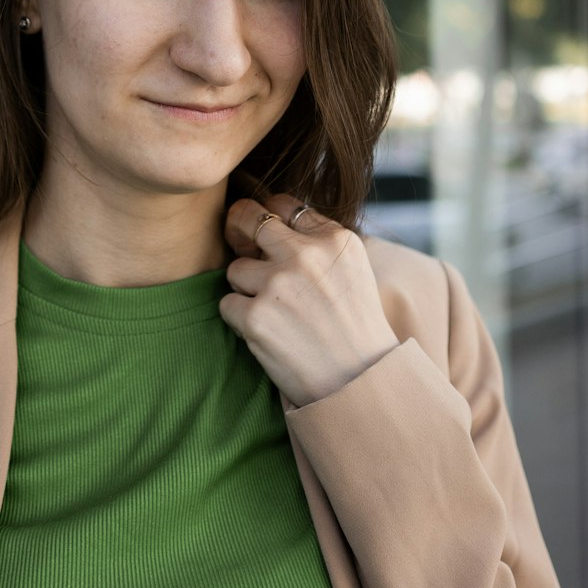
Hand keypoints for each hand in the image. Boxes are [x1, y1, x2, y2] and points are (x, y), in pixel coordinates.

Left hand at [219, 193, 399, 406]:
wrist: (359, 382)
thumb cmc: (353, 326)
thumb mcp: (352, 269)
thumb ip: (316, 241)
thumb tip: (265, 221)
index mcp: (334, 239)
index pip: (283, 205)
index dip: (269, 218)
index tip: (267, 235)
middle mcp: (306, 255)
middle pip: (249, 219)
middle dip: (239, 231)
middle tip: (242, 247)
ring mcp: (278, 284)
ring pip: (236, 269)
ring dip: (247, 289)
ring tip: (278, 313)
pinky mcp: (255, 316)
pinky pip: (228, 303)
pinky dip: (241, 319)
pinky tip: (270, 333)